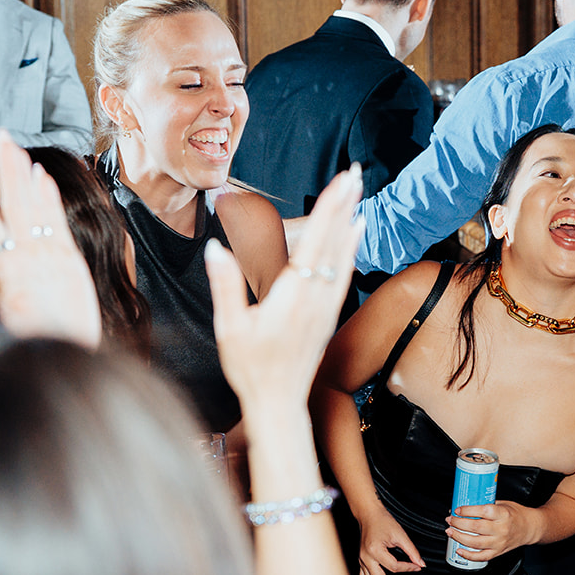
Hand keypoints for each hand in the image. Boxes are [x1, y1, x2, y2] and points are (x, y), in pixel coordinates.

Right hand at [0, 131, 101, 347]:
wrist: (66, 356)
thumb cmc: (33, 340)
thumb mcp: (0, 315)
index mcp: (3, 268)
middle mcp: (26, 256)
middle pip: (10, 201)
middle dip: (3, 166)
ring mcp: (50, 256)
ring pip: (33, 205)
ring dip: (24, 173)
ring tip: (17, 146)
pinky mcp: (72, 261)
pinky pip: (57, 221)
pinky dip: (48, 196)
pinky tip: (42, 175)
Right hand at [206, 166, 363, 414]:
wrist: (279, 402)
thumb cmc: (251, 368)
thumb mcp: (230, 328)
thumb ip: (225, 286)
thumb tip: (217, 249)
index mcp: (292, 296)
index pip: (315, 242)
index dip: (329, 210)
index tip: (341, 183)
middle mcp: (315, 297)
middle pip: (333, 242)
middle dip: (344, 205)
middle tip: (355, 173)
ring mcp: (326, 306)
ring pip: (342, 255)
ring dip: (349, 220)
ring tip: (357, 192)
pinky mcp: (329, 314)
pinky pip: (344, 273)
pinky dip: (351, 249)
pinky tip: (355, 232)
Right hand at [355, 510, 424, 574]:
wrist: (368, 515)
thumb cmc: (383, 521)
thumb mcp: (400, 534)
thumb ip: (411, 550)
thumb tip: (421, 564)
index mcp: (375, 550)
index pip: (394, 567)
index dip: (408, 569)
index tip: (417, 567)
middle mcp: (366, 558)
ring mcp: (362, 562)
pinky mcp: (361, 563)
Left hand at [445, 500, 541, 562]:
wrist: (530, 528)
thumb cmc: (516, 514)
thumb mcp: (503, 504)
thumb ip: (487, 505)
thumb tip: (466, 506)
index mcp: (503, 514)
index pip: (482, 512)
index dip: (467, 511)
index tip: (457, 510)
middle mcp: (501, 529)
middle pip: (475, 527)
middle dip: (458, 523)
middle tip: (450, 520)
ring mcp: (499, 542)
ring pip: (475, 542)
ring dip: (459, 537)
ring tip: (450, 532)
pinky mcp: (498, 552)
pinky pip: (481, 556)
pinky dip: (468, 555)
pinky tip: (459, 549)